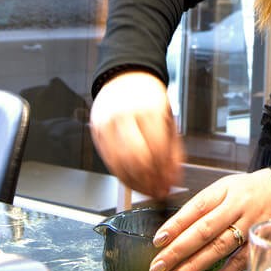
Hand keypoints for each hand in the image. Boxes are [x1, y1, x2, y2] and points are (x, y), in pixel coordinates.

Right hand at [89, 71, 181, 198]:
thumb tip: (174, 179)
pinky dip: (122, 176)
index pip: (156, 149)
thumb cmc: (149, 98)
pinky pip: (109, 161)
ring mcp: (107, 124)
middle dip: (149, 182)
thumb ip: (174, 150)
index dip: (163, 173)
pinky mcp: (96, 132)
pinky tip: (133, 182)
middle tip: (158, 193)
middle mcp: (124, 116)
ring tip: (147, 191)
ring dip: (135, 184)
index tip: (169, 186)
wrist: (126, 77)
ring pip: (119, 165)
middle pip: (136, 160)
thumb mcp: (169, 119)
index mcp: (148, 110)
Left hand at [147, 169, 270, 270]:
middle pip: (204, 230)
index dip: (176, 224)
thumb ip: (202, 207)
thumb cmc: (249, 192)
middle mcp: (237, 207)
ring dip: (194, 266)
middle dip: (178, 250)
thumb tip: (172, 231)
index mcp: (224, 190)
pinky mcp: (260, 244)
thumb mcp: (225, 187)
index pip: (196, 207)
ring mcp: (250, 226)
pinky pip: (240, 263)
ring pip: (219, 248)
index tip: (158, 240)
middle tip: (157, 266)